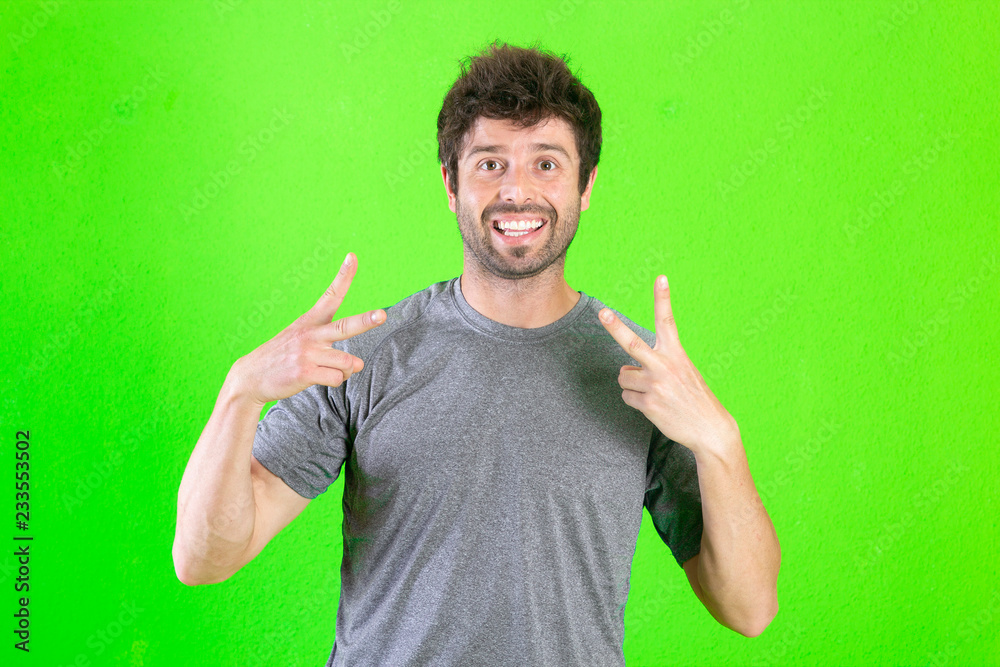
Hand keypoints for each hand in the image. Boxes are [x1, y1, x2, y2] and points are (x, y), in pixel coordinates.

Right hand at [230, 252, 385, 405]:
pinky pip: (337, 378)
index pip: (330, 295)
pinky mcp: (305, 372)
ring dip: (345, 370)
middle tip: (382, 315)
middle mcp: (310, 334)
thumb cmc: (282, 358)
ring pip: (349, 363)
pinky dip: (334, 381)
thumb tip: (358, 364)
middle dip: (366, 321)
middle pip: (346, 327)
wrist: (251, 377)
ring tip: (325, 369)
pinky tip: (317, 379)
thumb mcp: (301, 341)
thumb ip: (333, 349)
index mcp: (309, 322)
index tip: (352, 257)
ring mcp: (308, 353)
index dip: (343, 276)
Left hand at [598, 275, 737, 456]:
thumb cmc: (693, 398)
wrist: (710, 429)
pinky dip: (636, 401)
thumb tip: (624, 371)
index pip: (667, 321)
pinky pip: (627, 397)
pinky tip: (654, 406)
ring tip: (654, 393)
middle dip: (614, 327)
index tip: (660, 277)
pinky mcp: (649, 404)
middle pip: (631, 343)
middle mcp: (665, 366)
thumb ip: (656, 365)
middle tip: (602, 312)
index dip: (663, 298)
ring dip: (632, 385)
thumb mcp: (683, 372)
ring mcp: (655, 385)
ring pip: (624, 377)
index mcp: (676, 354)